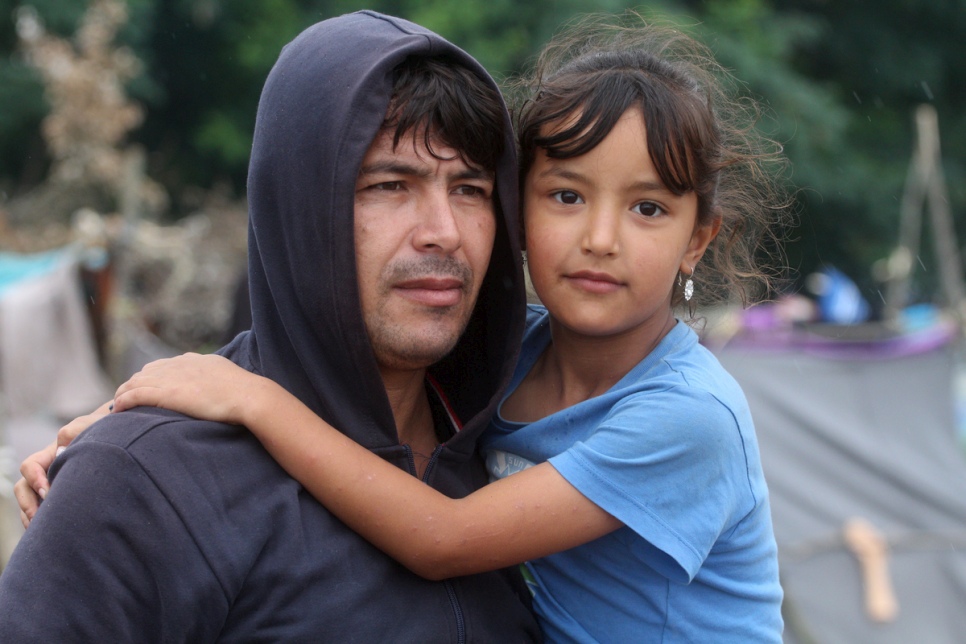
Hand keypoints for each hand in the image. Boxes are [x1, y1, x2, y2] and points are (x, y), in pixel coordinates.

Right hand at [15, 401, 111, 527]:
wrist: (120, 435)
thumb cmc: (104, 429)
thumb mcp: (91, 425)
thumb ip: (74, 432)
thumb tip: (61, 450)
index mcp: (51, 453)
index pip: (30, 466)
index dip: (34, 479)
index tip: (48, 492)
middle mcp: (48, 471)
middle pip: (24, 489)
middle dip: (28, 505)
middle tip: (40, 519)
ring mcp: (54, 485)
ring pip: (32, 503)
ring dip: (33, 517)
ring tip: (44, 531)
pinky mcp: (65, 498)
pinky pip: (46, 513)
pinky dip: (45, 523)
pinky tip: (56, 533)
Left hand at [113, 353, 257, 425]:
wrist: (248, 396)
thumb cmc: (244, 391)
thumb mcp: (227, 376)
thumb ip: (215, 377)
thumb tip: (217, 384)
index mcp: (193, 361)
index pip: (163, 366)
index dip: (151, 378)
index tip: (145, 389)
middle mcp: (179, 365)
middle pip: (146, 372)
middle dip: (134, 385)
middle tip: (125, 400)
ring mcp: (172, 378)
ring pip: (136, 382)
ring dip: (123, 393)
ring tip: (116, 406)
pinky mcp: (167, 393)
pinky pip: (136, 394)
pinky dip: (123, 401)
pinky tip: (117, 409)